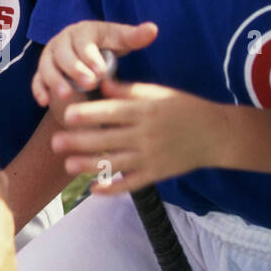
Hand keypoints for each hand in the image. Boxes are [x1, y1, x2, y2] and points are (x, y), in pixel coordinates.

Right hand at [32, 20, 158, 109]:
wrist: (85, 58)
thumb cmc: (106, 48)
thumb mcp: (120, 42)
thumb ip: (134, 37)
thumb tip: (153, 29)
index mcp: (82, 31)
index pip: (84, 42)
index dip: (91, 56)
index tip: (102, 71)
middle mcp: (62, 41)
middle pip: (64, 54)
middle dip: (75, 69)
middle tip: (89, 83)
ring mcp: (49, 56)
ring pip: (47, 67)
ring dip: (55, 80)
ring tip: (66, 95)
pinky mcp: (41, 71)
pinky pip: (36, 79)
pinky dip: (38, 89)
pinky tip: (44, 102)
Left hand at [51, 80, 218, 193]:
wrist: (215, 134)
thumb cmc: (183, 107)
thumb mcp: (157, 93)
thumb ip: (128, 90)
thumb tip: (101, 82)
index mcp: (145, 110)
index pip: (112, 113)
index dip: (88, 114)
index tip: (66, 115)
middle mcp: (147, 134)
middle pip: (108, 139)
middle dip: (79, 142)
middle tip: (55, 142)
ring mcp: (151, 156)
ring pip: (116, 163)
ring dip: (90, 166)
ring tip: (68, 165)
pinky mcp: (157, 174)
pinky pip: (132, 183)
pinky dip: (113, 189)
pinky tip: (95, 189)